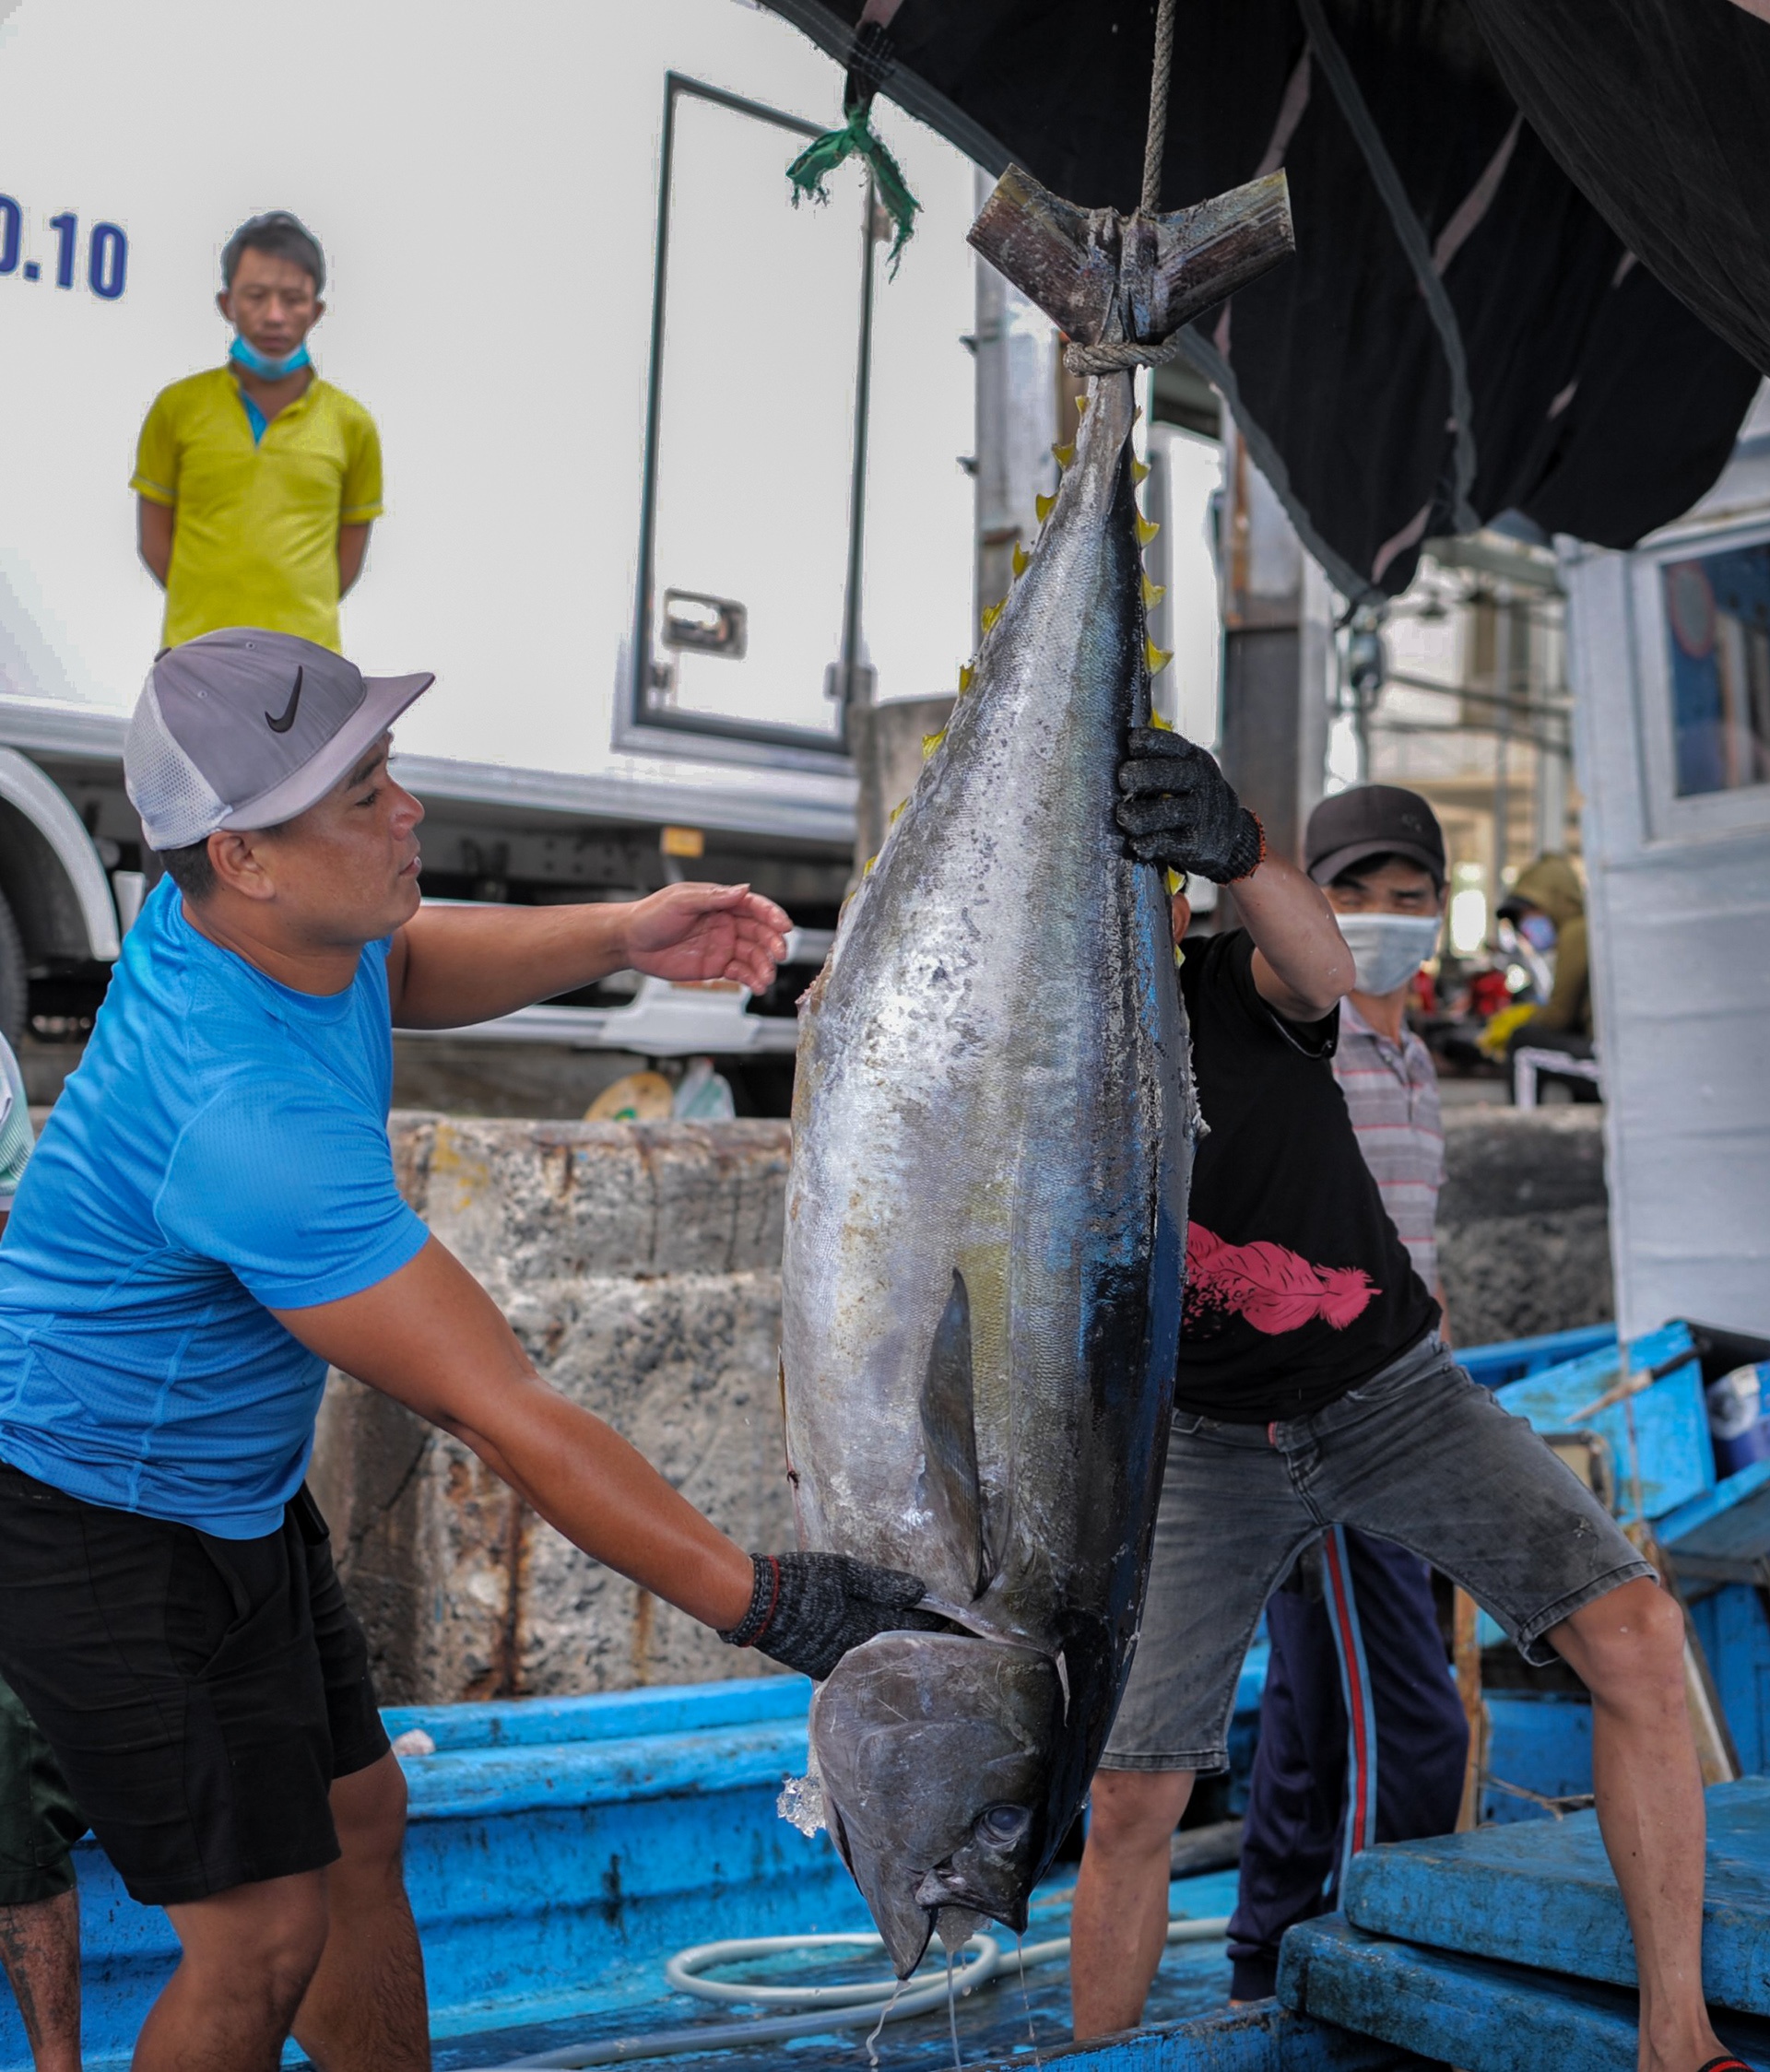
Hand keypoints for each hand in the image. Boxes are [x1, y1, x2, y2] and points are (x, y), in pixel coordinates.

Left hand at [622, 883, 790, 991]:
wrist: (629, 942)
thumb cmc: (650, 915)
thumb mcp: (681, 901)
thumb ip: (713, 897)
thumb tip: (742, 890)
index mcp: (720, 902)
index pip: (753, 906)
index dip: (772, 915)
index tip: (784, 926)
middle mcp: (726, 923)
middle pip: (759, 932)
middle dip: (772, 943)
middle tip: (779, 954)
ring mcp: (723, 945)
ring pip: (753, 955)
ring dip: (764, 966)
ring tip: (766, 978)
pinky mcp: (716, 966)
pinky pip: (740, 972)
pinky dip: (752, 979)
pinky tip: (757, 986)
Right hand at [720, 1552, 943, 1679]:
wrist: (754, 1605)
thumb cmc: (800, 1582)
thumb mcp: (843, 1572)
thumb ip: (882, 1583)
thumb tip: (920, 1591)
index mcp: (865, 1628)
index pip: (913, 1627)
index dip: (936, 1621)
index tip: (957, 1617)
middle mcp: (857, 1652)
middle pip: (900, 1645)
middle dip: (922, 1635)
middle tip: (946, 1627)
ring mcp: (839, 1663)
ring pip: (880, 1654)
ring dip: (899, 1643)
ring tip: (919, 1633)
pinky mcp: (823, 1666)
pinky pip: (859, 1659)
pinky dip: (875, 1649)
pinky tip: (882, 1640)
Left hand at [1116, 727, 1263, 882]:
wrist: (1228, 831)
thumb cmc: (1190, 795)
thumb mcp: (1184, 767)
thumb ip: (1157, 759)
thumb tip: (1108, 752)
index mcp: (1192, 757)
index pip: (1164, 743)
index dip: (1141, 743)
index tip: (1130, 750)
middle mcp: (1199, 780)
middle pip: (1163, 774)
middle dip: (1136, 776)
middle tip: (1124, 783)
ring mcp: (1200, 812)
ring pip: (1163, 811)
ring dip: (1135, 816)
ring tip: (1124, 817)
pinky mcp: (1196, 843)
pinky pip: (1165, 842)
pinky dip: (1146, 844)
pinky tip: (1136, 843)